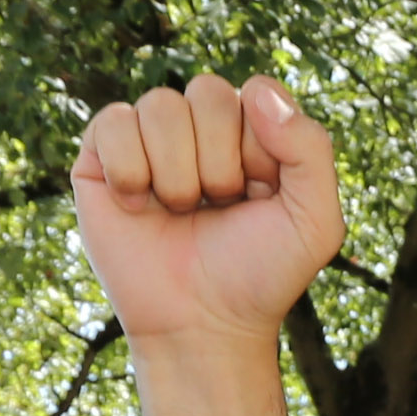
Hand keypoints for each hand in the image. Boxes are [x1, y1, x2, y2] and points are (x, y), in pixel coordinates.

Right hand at [68, 75, 346, 352]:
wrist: (203, 326)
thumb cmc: (260, 275)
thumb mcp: (315, 221)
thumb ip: (311, 148)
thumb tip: (256, 89)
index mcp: (251, 130)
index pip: (255, 93)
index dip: (258, 150)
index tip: (259, 197)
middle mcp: (199, 127)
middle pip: (207, 93)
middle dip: (219, 163)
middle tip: (217, 208)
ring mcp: (149, 139)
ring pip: (160, 105)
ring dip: (177, 173)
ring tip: (180, 211)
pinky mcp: (101, 158)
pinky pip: (112, 122)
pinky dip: (130, 170)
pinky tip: (138, 206)